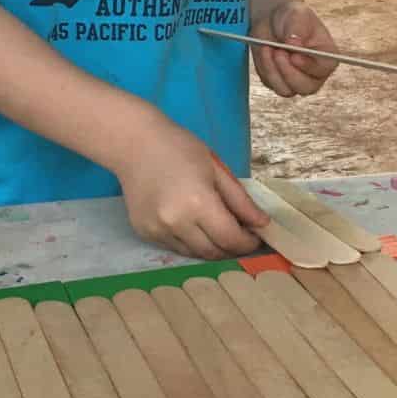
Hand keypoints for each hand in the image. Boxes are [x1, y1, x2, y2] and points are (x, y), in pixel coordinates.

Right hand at [115, 119, 267, 259]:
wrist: (134, 143)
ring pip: (194, 254)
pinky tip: (192, 223)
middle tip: (240, 235)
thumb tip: (262, 225)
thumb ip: (241, 201)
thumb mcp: (217, 169)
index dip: (248, 243)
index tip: (256, 236)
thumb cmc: (179, 148)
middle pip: (213, 252)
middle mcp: (176, 222)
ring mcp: (157, 231)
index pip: (230, 239)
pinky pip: (175, 248)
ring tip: (217, 229)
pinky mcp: (145, 233)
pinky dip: (190, 242)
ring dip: (211, 247)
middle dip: (232, 248)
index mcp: (198, 203)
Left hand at [250, 0, 339, 97]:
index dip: (309, 66)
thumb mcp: (297, 14)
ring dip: (273, 70)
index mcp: (327, 57)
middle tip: (278, 52)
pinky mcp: (278, 82)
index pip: (324, 69)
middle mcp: (314, 74)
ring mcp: (296, 81)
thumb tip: (294, 43)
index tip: (294, 56)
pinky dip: (264, 68)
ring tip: (268, 48)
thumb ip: (297, 28)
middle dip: (288, 72)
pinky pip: (270, 83)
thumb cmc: (291, 17)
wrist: (273, 21)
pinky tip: (265, 51)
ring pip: (286, 90)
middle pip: (305, 88)